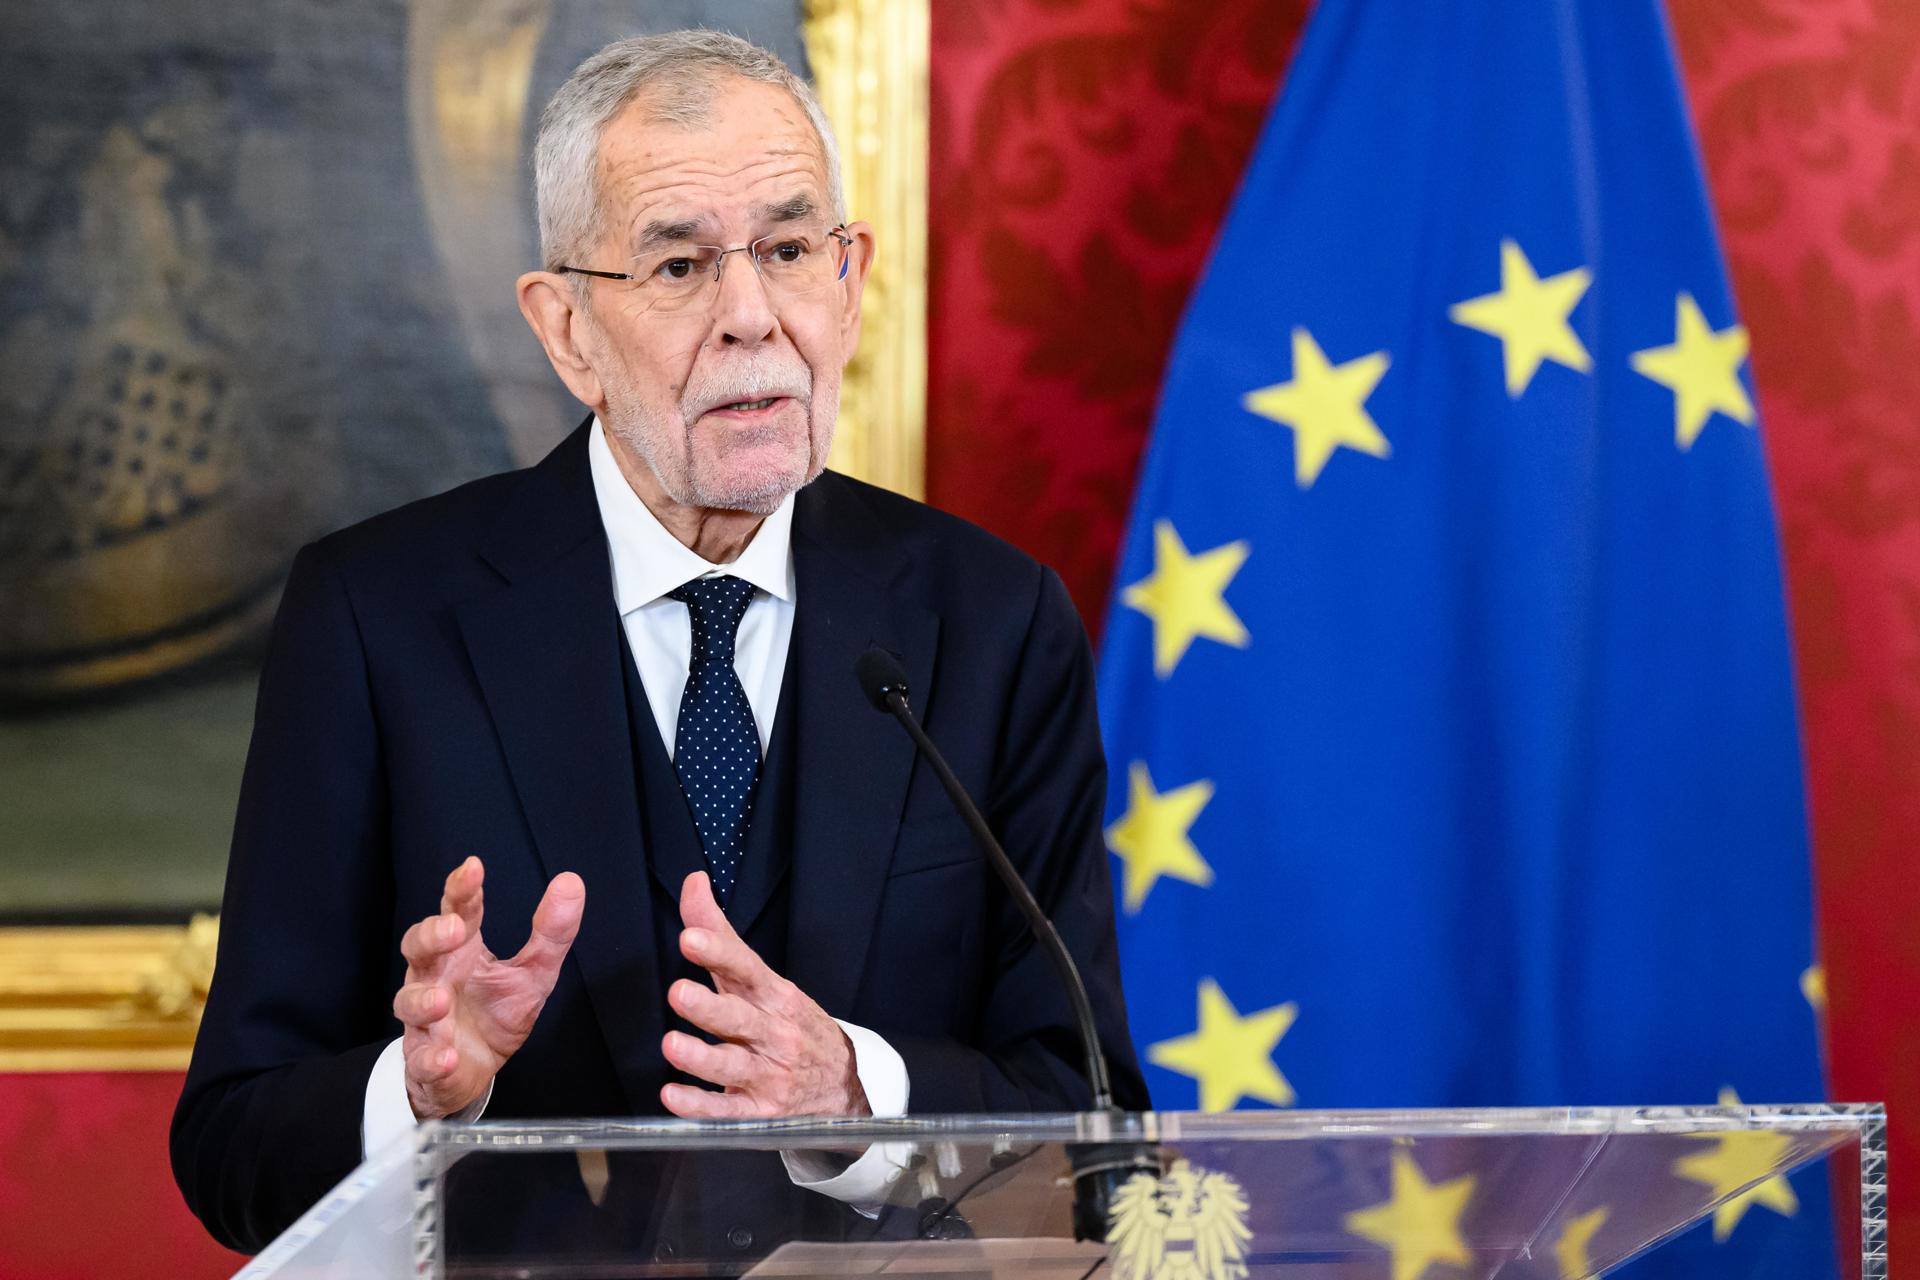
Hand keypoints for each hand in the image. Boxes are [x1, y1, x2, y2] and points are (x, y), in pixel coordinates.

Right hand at [393, 856, 584, 1119]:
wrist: (473, 1073)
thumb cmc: (496, 1012)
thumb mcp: (534, 972)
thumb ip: (551, 932)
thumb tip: (572, 881)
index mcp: (462, 950)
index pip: (457, 911)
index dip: (462, 889)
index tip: (473, 867)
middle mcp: (435, 977)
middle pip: (418, 947)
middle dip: (431, 935)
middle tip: (454, 929)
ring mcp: (425, 1019)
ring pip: (409, 1001)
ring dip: (422, 999)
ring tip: (441, 1000)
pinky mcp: (426, 1059)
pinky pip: (423, 1059)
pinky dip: (432, 1058)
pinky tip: (445, 1057)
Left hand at [661, 871, 870, 1118]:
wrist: (843, 1084)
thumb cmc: (790, 1024)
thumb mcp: (761, 979)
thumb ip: (720, 934)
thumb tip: (693, 882)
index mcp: (773, 995)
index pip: (745, 969)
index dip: (718, 952)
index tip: (690, 938)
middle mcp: (772, 1033)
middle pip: (740, 1018)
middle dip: (710, 1007)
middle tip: (679, 992)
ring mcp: (769, 1075)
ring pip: (733, 1066)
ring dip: (702, 1058)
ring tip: (672, 1045)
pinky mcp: (760, 1113)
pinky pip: (727, 1113)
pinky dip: (701, 1107)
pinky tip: (673, 1096)